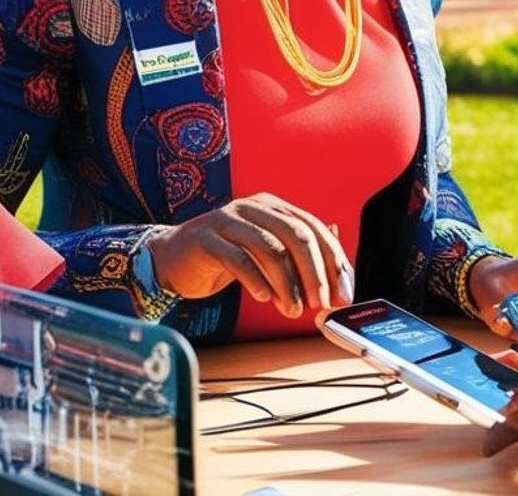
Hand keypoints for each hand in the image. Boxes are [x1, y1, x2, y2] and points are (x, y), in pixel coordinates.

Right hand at [143, 193, 352, 318]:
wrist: (174, 257)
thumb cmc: (227, 256)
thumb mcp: (266, 252)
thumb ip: (298, 254)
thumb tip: (339, 265)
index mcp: (274, 207)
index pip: (314, 228)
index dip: (333, 262)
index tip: (343, 294)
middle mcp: (253, 207)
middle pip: (296, 235)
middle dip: (315, 274)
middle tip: (321, 304)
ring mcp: (227, 219)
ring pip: (269, 248)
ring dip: (287, 284)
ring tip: (292, 310)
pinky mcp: (206, 238)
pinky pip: (238, 258)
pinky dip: (256, 281)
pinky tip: (264, 298)